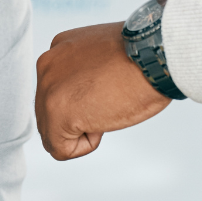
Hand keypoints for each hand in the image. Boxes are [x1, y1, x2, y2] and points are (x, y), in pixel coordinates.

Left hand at [34, 22, 169, 160]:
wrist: (154, 57)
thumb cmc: (144, 57)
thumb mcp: (105, 57)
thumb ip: (85, 73)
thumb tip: (86, 98)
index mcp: (59, 51)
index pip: (56, 91)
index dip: (85, 101)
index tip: (108, 90)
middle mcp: (47, 67)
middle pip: (49, 112)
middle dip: (79, 117)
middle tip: (109, 101)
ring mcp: (48, 91)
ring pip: (52, 132)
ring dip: (82, 130)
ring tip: (107, 109)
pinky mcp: (56, 114)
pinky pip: (60, 148)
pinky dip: (84, 146)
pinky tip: (102, 123)